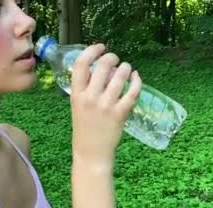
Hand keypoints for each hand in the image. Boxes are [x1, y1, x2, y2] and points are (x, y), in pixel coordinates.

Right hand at [69, 44, 142, 170]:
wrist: (91, 153)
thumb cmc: (84, 129)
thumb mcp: (77, 106)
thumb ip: (87, 88)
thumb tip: (105, 68)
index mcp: (76, 94)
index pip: (81, 64)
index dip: (92, 51)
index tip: (100, 47)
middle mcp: (90, 98)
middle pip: (103, 65)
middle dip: (112, 57)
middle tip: (116, 59)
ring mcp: (106, 106)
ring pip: (120, 75)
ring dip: (125, 67)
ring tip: (127, 68)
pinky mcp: (120, 114)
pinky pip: (132, 91)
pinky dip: (136, 81)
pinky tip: (136, 78)